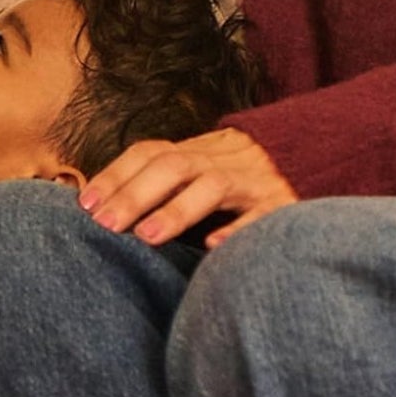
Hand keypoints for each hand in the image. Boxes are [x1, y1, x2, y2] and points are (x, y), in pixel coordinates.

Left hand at [79, 126, 298, 249]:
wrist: (310, 151)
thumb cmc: (235, 174)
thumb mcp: (198, 166)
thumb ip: (160, 179)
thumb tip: (103, 203)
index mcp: (194, 150)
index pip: (148, 153)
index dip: (115, 175)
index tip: (85, 203)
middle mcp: (220, 160)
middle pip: (172, 167)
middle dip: (134, 195)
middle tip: (105, 225)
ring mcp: (252, 180)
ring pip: (212, 186)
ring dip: (177, 210)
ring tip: (147, 236)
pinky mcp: (283, 204)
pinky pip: (261, 215)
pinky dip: (236, 228)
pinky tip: (212, 246)